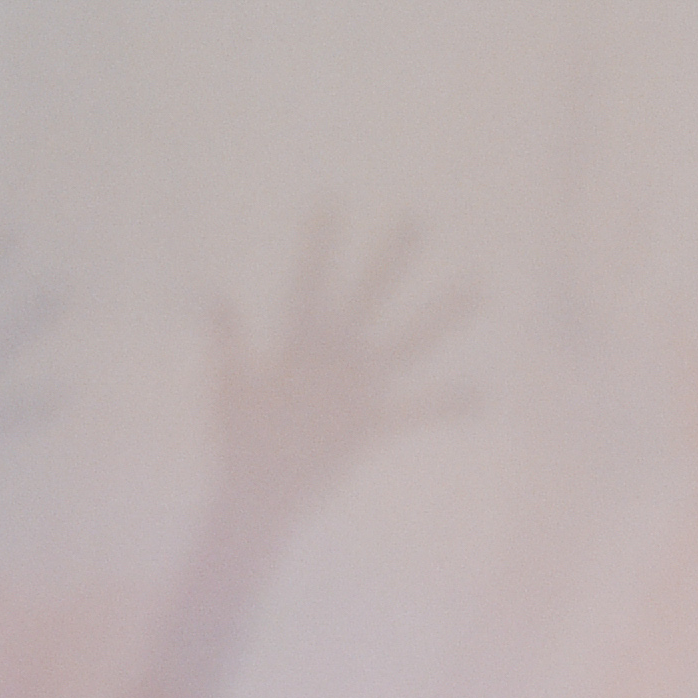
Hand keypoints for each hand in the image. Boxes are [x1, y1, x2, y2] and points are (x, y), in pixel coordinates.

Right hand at [204, 212, 475, 510]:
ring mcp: (358, 390)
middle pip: (368, 295)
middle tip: (415, 220)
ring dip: (443, 315)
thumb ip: (227, 339)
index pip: (309, 280)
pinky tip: (481, 393)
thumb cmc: (238, 437)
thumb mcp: (229, 382)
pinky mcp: (373, 424)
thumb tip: (216, 296)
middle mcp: (335, 357)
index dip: (320, 243)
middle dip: (391, 258)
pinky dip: (448, 403)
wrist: (258, 494)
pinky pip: (418, 411)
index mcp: (298, 343)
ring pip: (408, 341)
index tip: (331, 204)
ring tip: (476, 287)